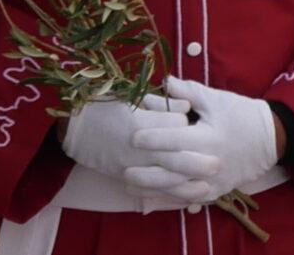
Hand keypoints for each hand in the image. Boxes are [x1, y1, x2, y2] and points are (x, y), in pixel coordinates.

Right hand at [63, 95, 194, 185]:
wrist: (75, 126)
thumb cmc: (105, 105)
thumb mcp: (132, 97)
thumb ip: (161, 103)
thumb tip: (185, 107)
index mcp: (141, 122)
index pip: (175, 126)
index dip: (186, 123)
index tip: (191, 118)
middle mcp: (138, 147)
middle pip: (174, 157)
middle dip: (197, 162)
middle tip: (217, 163)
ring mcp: (131, 164)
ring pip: (164, 179)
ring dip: (187, 184)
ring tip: (207, 185)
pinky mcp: (125, 176)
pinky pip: (150, 190)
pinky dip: (167, 195)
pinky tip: (182, 196)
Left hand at [125, 78, 278, 205]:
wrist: (269, 138)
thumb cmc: (240, 114)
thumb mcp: (216, 99)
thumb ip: (188, 92)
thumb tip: (164, 82)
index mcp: (210, 137)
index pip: (177, 139)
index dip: (154, 137)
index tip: (134, 136)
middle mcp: (210, 162)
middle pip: (173, 172)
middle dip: (147, 172)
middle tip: (124, 167)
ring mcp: (213, 181)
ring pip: (177, 191)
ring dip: (152, 190)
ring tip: (129, 184)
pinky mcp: (215, 192)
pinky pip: (187, 199)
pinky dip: (167, 200)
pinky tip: (148, 198)